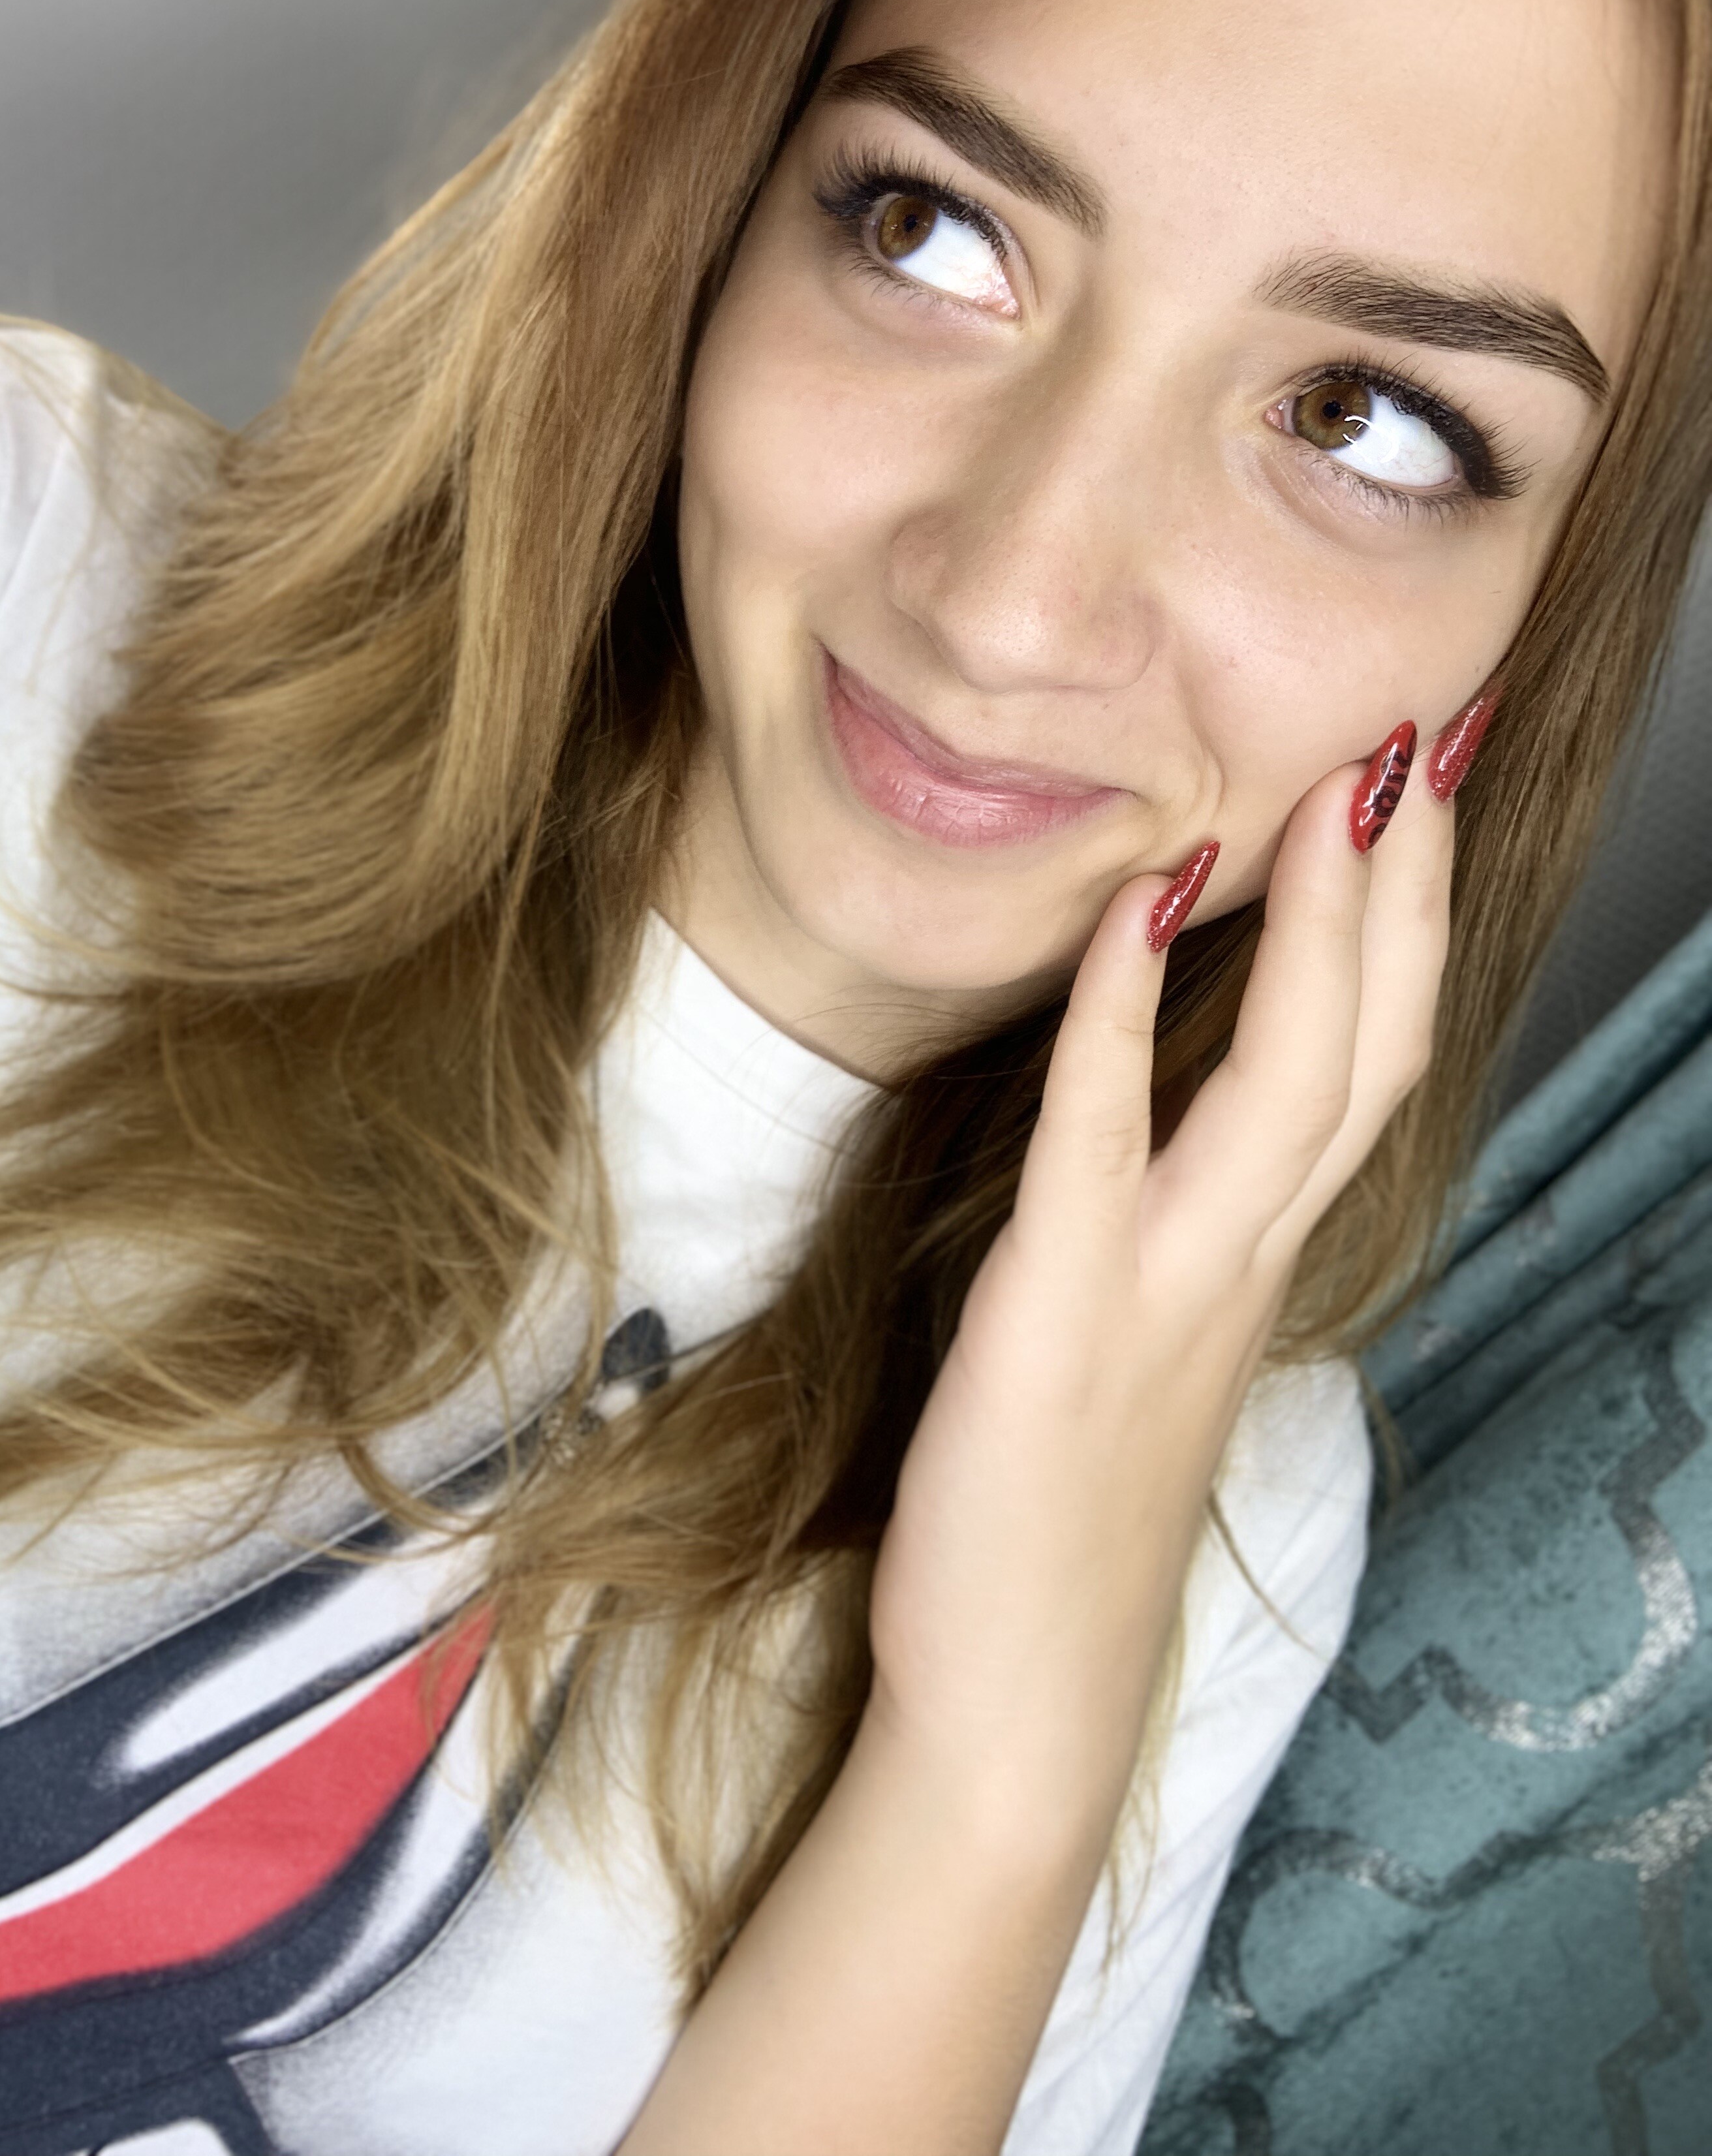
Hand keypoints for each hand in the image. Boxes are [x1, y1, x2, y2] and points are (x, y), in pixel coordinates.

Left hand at [862, 746, 1451, 1837]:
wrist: (1020, 1697)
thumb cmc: (1065, 1513)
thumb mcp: (1149, 1341)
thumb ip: (1177, 1224)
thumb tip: (1175, 1115)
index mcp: (1259, 1258)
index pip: (1368, 1064)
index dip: (1404, 927)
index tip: (1410, 797)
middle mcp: (1244, 1259)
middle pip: (1367, 1047)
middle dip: (1402, 889)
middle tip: (1417, 740)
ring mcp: (1167, 1284)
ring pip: (1291, 1082)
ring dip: (1322, 924)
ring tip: (1340, 783)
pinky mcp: (1062, 1311)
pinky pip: (1103, 1131)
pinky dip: (1124, 1005)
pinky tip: (1134, 897)